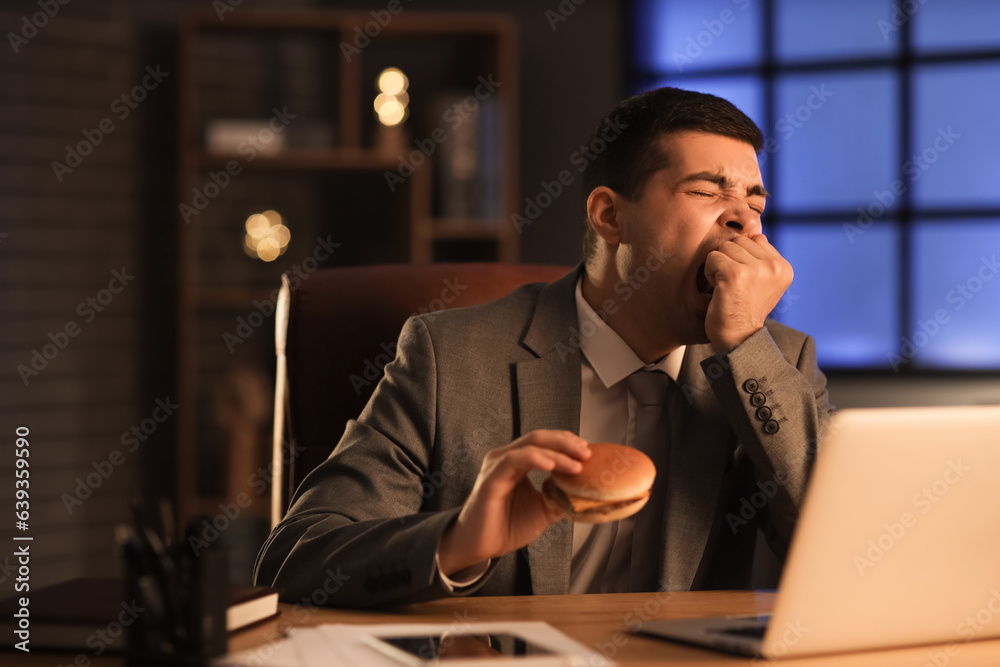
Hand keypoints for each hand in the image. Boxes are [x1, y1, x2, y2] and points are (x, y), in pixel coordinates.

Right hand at [437, 430, 589, 575]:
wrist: (481, 546)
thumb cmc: (507, 526)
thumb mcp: (543, 509)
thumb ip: (561, 496)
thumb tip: (588, 493)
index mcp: (518, 461)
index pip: (545, 442)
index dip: (567, 443)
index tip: (589, 452)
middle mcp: (506, 458)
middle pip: (539, 437)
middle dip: (566, 443)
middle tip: (587, 453)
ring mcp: (497, 465)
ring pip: (530, 445)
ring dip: (557, 452)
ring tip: (576, 463)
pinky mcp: (491, 477)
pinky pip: (514, 460)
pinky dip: (535, 459)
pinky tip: (552, 466)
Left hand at [704, 234, 792, 354]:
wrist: (738, 339)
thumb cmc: (745, 309)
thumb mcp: (763, 281)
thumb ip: (760, 256)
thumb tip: (752, 228)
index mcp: (783, 267)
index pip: (756, 239)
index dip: (742, 257)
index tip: (745, 280)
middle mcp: (774, 266)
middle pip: (739, 240)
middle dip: (730, 259)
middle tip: (732, 284)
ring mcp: (756, 269)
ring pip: (725, 247)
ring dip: (719, 266)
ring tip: (726, 287)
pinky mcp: (735, 274)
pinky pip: (712, 258)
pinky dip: (710, 273)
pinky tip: (718, 290)